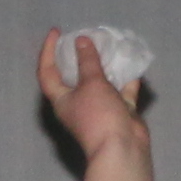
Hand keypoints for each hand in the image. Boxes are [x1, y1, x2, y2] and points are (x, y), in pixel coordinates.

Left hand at [33, 28, 146, 159]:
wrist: (122, 148)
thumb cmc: (99, 115)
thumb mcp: (91, 83)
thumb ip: (87, 61)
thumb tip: (81, 41)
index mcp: (62, 99)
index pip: (47, 72)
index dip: (48, 51)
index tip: (56, 31)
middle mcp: (77, 104)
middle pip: (72, 77)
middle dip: (76, 56)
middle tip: (83, 37)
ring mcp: (98, 110)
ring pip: (99, 84)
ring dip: (104, 66)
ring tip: (108, 46)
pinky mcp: (118, 114)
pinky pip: (122, 93)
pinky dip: (127, 81)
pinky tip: (133, 66)